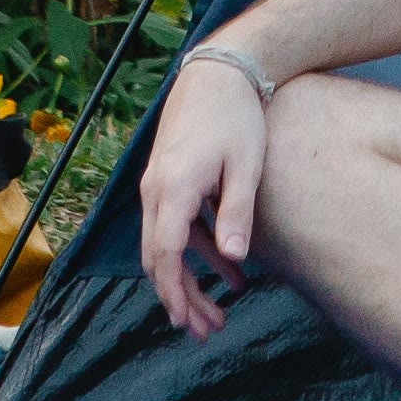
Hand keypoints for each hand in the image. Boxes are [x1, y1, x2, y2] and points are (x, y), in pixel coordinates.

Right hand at [138, 51, 270, 335]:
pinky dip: (197, 250)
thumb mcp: (245, 167)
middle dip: (180, 297)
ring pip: (165, 244)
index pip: (163, 254)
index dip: (173, 293)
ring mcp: (158, 184)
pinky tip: (230, 268)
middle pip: (158, 257)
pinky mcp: (169, 179)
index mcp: (172, 189)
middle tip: (207, 330)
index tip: (187, 322)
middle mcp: (155, 190)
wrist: (219, 70)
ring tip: (219, 312)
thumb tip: (234, 261)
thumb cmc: (236, 116)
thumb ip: (236, 214)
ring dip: (189, 278)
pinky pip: (176, 225)